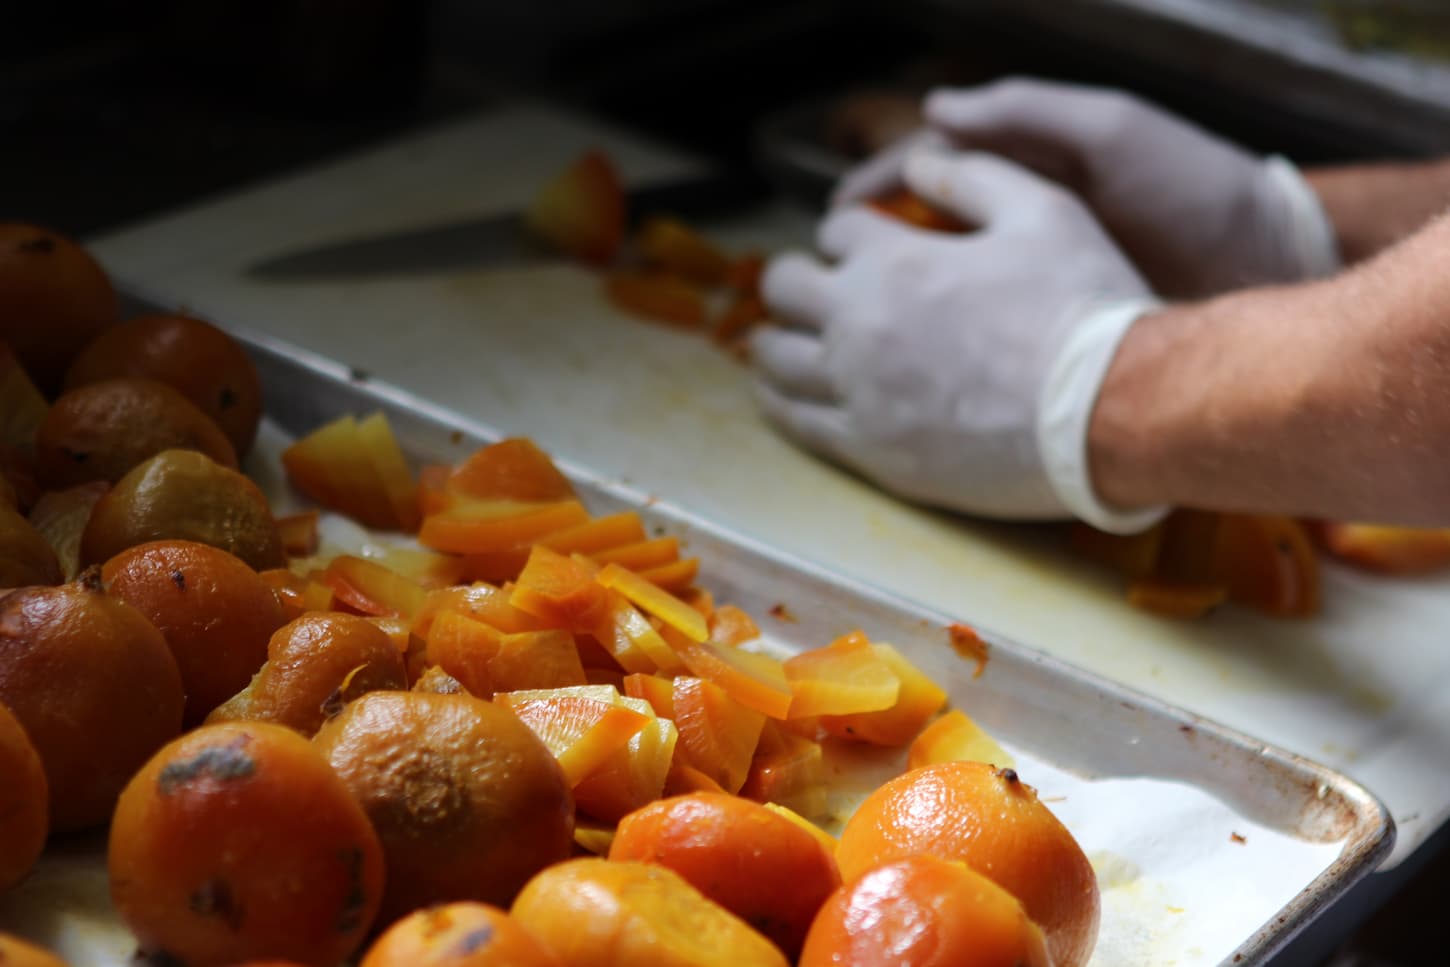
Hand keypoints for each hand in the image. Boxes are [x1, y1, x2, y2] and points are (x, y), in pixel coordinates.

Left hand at [753, 145, 1166, 531]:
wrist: (1112, 410)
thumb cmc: (1086, 306)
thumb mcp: (1045, 211)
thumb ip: (974, 178)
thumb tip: (922, 161)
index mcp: (895, 261)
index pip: (838, 231)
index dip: (852, 233)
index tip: (865, 246)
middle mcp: (860, 324)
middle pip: (785, 288)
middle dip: (796, 280)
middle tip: (811, 291)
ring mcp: (860, 392)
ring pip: (776, 360)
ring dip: (776, 341)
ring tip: (782, 343)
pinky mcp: (871, 451)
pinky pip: (798, 425)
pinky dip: (781, 404)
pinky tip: (781, 397)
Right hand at [837, 78, 1338, 297]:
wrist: (1263, 264)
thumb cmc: (1191, 190)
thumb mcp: (1111, 134)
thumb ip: (1027, 114)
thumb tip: (934, 110)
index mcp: (1027, 162)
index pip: (926, 164)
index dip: (875, 187)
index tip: (834, 220)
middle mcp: (1021, 213)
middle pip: (920, 223)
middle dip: (869, 247)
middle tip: (830, 277)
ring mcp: (1034, 268)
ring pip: (942, 278)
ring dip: (897, 296)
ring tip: (857, 320)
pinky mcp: (1050, 317)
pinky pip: (978, 322)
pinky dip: (940, 334)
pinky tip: (913, 356)